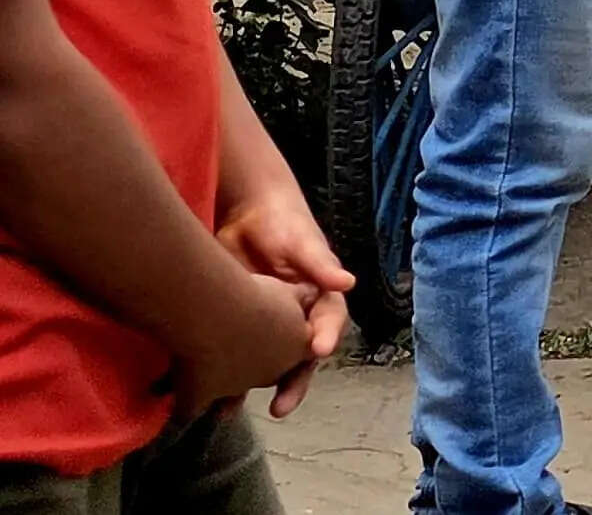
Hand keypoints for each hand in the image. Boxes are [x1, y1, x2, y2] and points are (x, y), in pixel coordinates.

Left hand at [213, 183, 348, 417]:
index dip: (326, 337)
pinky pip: (234, 358)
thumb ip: (320, 264)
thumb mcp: (301, 242)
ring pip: (266, 365)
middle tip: (282, 406)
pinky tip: (207, 397)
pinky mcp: (237, 327)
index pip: (329, 324)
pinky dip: (222, 378)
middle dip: (293, 383)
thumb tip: (349, 282)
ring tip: (233, 412)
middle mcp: (297, 319)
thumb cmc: (283, 224)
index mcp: (320, 298)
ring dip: (254, 390)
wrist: (244, 215)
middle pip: (299, 358)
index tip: (319, 351)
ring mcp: (267, 326)